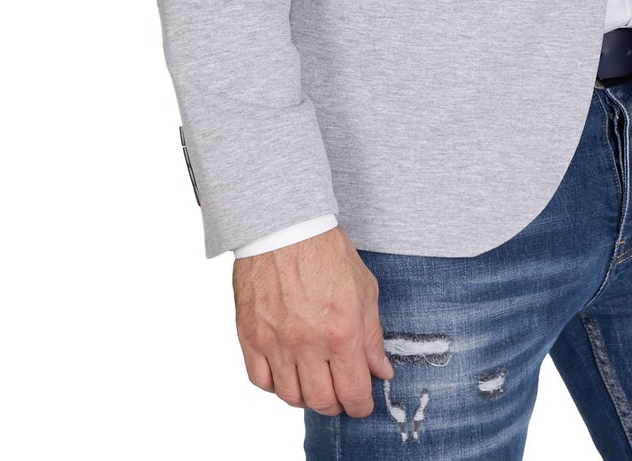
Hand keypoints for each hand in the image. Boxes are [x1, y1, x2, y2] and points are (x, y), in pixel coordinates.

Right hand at [234, 225, 393, 417]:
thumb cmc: (326, 251)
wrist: (285, 225)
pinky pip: (260, 380)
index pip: (353, 391)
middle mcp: (308, 343)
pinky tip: (286, 372)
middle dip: (336, 406)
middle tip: (340, 396)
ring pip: (290, 396)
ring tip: (314, 383)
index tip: (362, 404)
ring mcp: (276, 342)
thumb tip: (381, 370)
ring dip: (306, 397)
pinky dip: (275, 385)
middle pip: (322, 401)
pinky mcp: (250, 336)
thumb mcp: (364, 288)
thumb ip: (373, 335)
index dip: (361, 406)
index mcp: (342, 331)